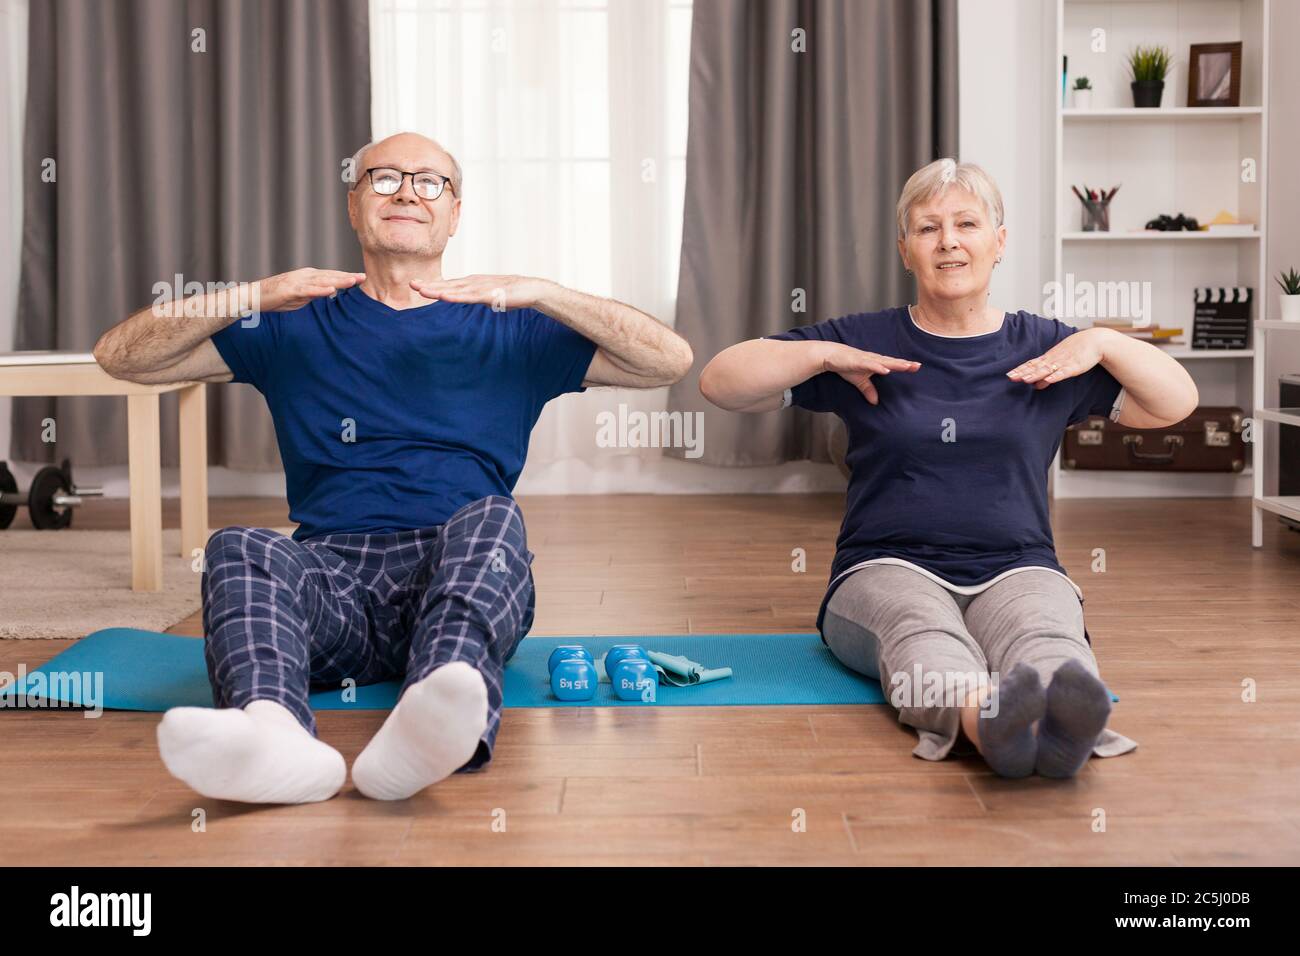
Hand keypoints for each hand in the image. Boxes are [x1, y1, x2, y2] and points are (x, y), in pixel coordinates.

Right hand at [253, 268, 365, 311]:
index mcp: (308, 277)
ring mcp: (297, 282)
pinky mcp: (289, 290)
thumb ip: (315, 294)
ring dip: (338, 281)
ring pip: (321, 281)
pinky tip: (330, 290)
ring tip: (353, 281)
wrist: (254, 297)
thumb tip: (330, 293)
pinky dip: (319, 290)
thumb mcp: (300, 297)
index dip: (346, 277)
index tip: (362, 278)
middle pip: (330, 276)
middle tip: (364, 277)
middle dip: (347, 276)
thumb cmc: (277, 299)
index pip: (331, 276)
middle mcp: (304, 276)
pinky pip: (306, 290)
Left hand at [410, 274, 555, 309]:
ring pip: (455, 289)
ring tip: (422, 289)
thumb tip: (470, 302)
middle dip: (429, 284)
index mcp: (473, 283)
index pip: (449, 284)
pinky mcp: (489, 294)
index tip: (417, 284)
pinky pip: (469, 297)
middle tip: (411, 283)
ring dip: (438, 289)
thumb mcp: (489, 295)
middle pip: (448, 284)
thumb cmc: (512, 293)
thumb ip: (477, 297)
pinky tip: (444, 297)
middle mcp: (473, 282)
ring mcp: (480, 287)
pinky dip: (455, 296)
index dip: (433, 284)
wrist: (531, 289)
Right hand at [821, 343, 921, 405]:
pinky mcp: (857, 361)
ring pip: (883, 362)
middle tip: (918, 365)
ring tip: (906, 366)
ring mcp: (866, 359)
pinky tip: (886, 370)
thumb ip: (868, 390)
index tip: (917, 367)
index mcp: (875, 363)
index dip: (904, 366)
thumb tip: (874, 402)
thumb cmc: (846, 365)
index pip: (892, 364)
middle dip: (904, 364)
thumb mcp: (858, 380)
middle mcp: (873, 359)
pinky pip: (869, 364)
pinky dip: (878, 367)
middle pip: (892, 362)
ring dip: (895, 364)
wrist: (830, 355)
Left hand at [1006, 328, 1108, 389]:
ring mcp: (1063, 362)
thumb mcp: (1060, 361)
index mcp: (1049, 357)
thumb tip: (1036, 385)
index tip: (1008, 375)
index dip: (1020, 369)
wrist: (1095, 340)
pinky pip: (1064, 372)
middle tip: (1010, 378)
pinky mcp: (1075, 366)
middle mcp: (1053, 359)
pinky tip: (1048, 380)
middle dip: (1023, 372)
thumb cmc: (1077, 350)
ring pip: (1047, 369)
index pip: (1032, 364)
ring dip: (1035, 374)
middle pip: (1035, 367)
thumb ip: (1048, 372)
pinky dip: (1056, 376)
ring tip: (1024, 379)